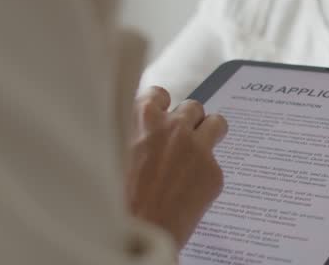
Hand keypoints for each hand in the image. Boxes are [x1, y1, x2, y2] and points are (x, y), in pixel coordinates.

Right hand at [125, 86, 227, 250]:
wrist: (135, 234)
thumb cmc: (114, 199)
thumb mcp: (112, 154)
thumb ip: (132, 134)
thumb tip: (142, 130)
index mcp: (144, 118)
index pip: (159, 94)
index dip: (161, 106)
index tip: (161, 116)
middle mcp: (174, 127)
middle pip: (192, 107)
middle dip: (187, 122)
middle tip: (179, 143)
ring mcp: (198, 149)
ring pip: (217, 123)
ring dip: (209, 133)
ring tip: (198, 153)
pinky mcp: (214, 173)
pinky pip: (216, 164)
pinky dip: (206, 174)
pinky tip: (189, 193)